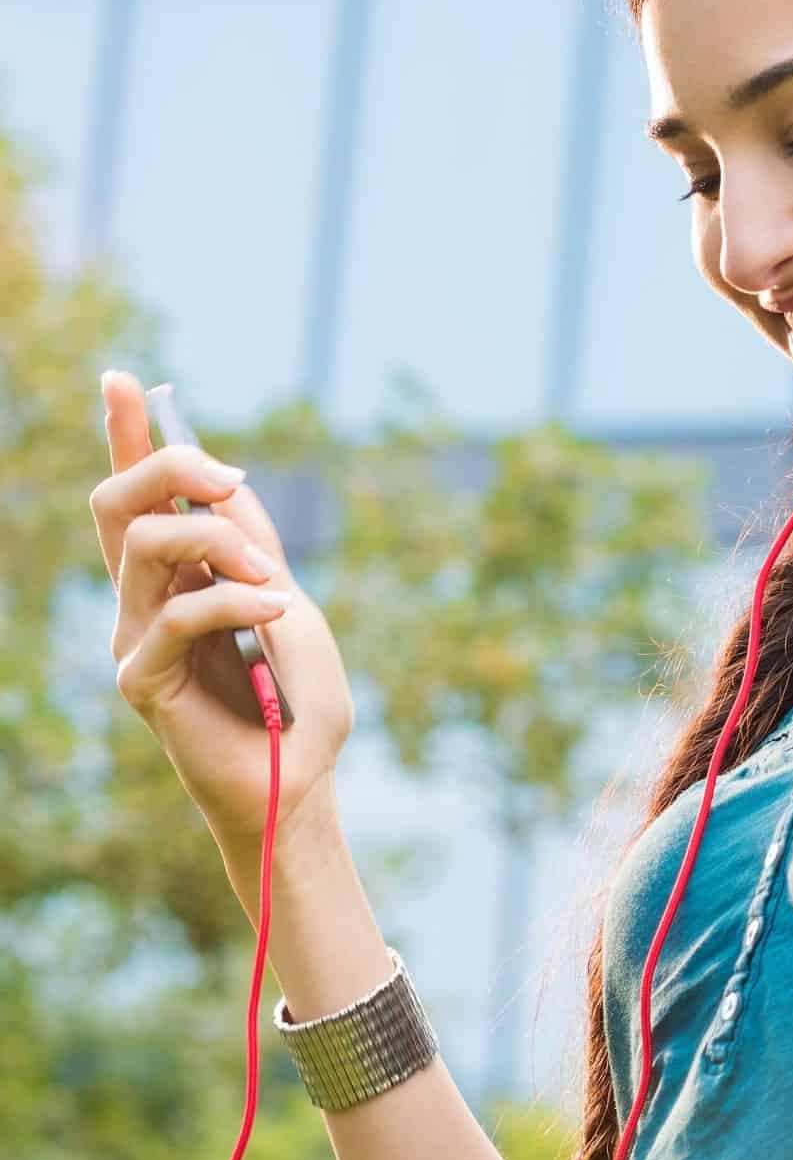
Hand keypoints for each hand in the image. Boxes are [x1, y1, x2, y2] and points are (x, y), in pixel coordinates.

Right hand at [90, 369, 355, 857]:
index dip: (127, 436)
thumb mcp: (289, 602)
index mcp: (179, 575)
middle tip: (236, 482)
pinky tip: (274, 609)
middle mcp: (143, 598)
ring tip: (270, 577)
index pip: (141, 495)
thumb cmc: (301, 700)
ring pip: (142, 542)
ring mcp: (135, 637)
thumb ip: (251, 547)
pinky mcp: (139, 679)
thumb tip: (221, 484)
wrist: (303, 779)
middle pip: (121, 500)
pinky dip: (232, 599)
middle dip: (174, 465)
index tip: (123, 380)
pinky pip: (175, 612)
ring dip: (218, 540)